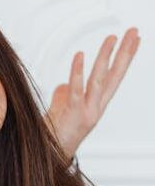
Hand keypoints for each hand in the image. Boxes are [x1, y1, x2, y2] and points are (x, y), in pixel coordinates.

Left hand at [47, 27, 140, 157]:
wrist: (50, 154)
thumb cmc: (56, 134)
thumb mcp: (62, 110)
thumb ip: (65, 95)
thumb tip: (65, 84)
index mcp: (97, 103)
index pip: (115, 76)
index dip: (125, 58)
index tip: (134, 40)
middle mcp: (96, 106)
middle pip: (114, 75)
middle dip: (125, 52)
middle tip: (132, 32)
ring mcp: (88, 111)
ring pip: (100, 79)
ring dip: (106, 57)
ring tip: (111, 38)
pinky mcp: (75, 114)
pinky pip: (76, 89)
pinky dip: (77, 72)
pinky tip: (80, 55)